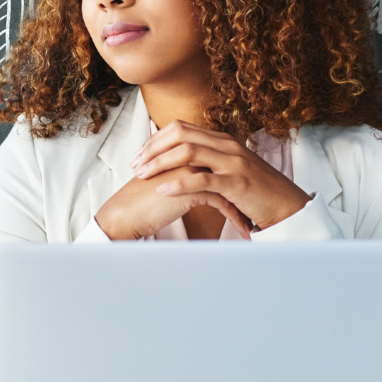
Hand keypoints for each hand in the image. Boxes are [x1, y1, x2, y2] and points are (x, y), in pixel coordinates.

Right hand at [94, 165, 254, 241]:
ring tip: (252, 222)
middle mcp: (188, 156)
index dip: (232, 178)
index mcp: (182, 152)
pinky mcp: (190, 188)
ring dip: (242, 205)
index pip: (218, 161)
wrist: (125, 213)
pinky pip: (222, 201)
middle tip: (256, 207)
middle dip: (244, 190)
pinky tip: (241, 229)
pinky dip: (234, 217)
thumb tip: (201, 184)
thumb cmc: (141, 202)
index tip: (244, 196)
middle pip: (227, 169)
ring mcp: (190, 169)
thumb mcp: (166, 183)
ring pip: (228, 184)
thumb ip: (183, 177)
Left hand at [130, 120, 310, 232]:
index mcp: (222, 139)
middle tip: (134, 163)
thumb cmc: (255, 191)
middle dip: (152, 148)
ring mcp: (232, 162)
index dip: (155, 139)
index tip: (138, 154)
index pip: (181, 128)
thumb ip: (208, 161)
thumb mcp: (230, 169)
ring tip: (142, 174)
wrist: (286, 206)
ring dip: (160, 162)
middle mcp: (226, 145)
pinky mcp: (236, 183)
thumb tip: (179, 162)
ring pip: (188, 152)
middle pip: (180, 134)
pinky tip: (163, 189)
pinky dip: (179, 183)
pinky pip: (202, 179)